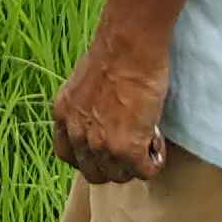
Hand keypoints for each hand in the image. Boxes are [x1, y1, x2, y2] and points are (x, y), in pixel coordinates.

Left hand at [51, 29, 172, 184]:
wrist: (128, 45)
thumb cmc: (115, 52)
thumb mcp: (85, 81)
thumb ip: (87, 105)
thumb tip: (102, 114)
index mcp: (63, 114)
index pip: (68, 155)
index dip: (90, 156)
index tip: (107, 147)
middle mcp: (77, 133)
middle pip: (94, 173)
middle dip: (115, 164)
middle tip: (134, 145)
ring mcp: (99, 144)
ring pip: (119, 176)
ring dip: (136, 163)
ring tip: (148, 138)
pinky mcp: (125, 149)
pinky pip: (144, 172)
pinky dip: (154, 162)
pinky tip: (157, 139)